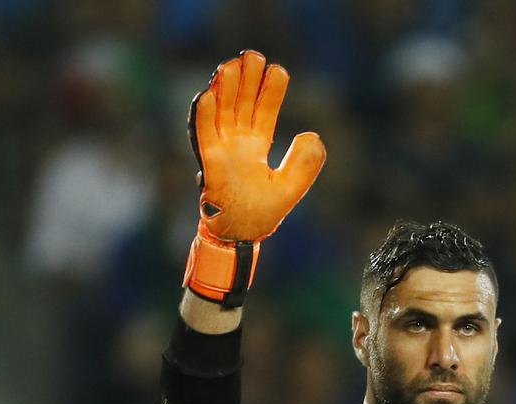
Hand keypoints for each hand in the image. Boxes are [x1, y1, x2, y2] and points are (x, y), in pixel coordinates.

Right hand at [183, 50, 325, 305]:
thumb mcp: (292, 187)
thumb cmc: (262, 214)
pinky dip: (205, 115)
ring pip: (222, 112)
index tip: (278, 69)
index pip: (264, 112)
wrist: (240, 236)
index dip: (270, 91)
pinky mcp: (208, 162)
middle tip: (253, 54)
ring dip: (225, 89)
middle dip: (247, 80)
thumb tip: (312, 134)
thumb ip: (306, 163)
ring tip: (232, 65)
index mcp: (256, 147)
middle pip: (241, 104)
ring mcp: (221, 150)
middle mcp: (237, 144)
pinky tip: (210, 94)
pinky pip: (204, 134)